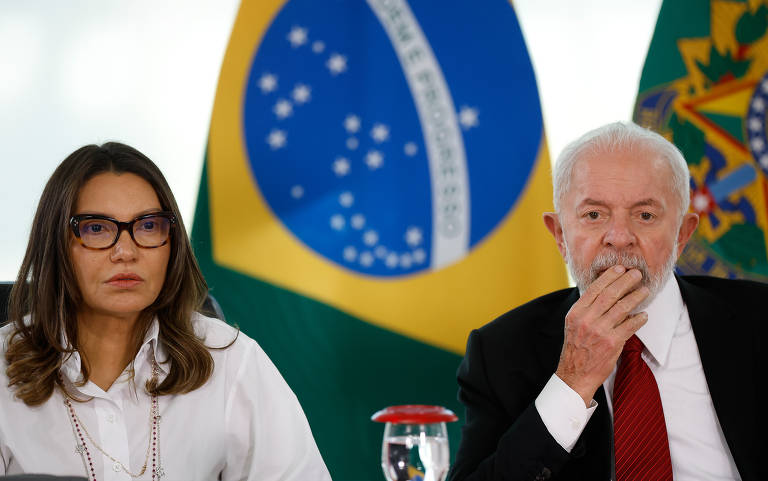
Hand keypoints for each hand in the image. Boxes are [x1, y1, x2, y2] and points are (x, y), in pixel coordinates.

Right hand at [555, 265, 648, 405]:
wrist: (575, 374)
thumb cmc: (576, 348)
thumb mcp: (574, 324)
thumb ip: (586, 309)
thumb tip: (604, 291)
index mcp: (576, 313)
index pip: (594, 288)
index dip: (609, 276)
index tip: (620, 269)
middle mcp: (586, 320)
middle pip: (610, 294)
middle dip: (625, 281)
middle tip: (636, 274)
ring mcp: (599, 331)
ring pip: (622, 308)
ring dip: (636, 297)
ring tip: (644, 290)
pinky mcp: (612, 343)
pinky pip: (630, 326)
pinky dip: (639, 318)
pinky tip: (644, 315)